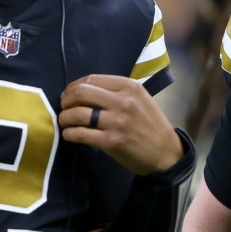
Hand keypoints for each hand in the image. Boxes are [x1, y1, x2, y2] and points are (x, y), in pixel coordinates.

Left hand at [59, 74, 182, 174]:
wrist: (166, 152)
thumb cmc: (149, 124)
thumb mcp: (139, 99)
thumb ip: (115, 91)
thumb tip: (81, 90)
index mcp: (129, 86)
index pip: (90, 79)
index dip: (73, 87)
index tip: (69, 95)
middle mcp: (123, 101)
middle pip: (81, 93)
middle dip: (66, 100)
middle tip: (64, 108)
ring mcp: (118, 122)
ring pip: (77, 113)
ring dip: (65, 117)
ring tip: (65, 122)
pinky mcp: (112, 142)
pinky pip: (81, 134)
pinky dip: (70, 133)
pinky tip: (70, 134)